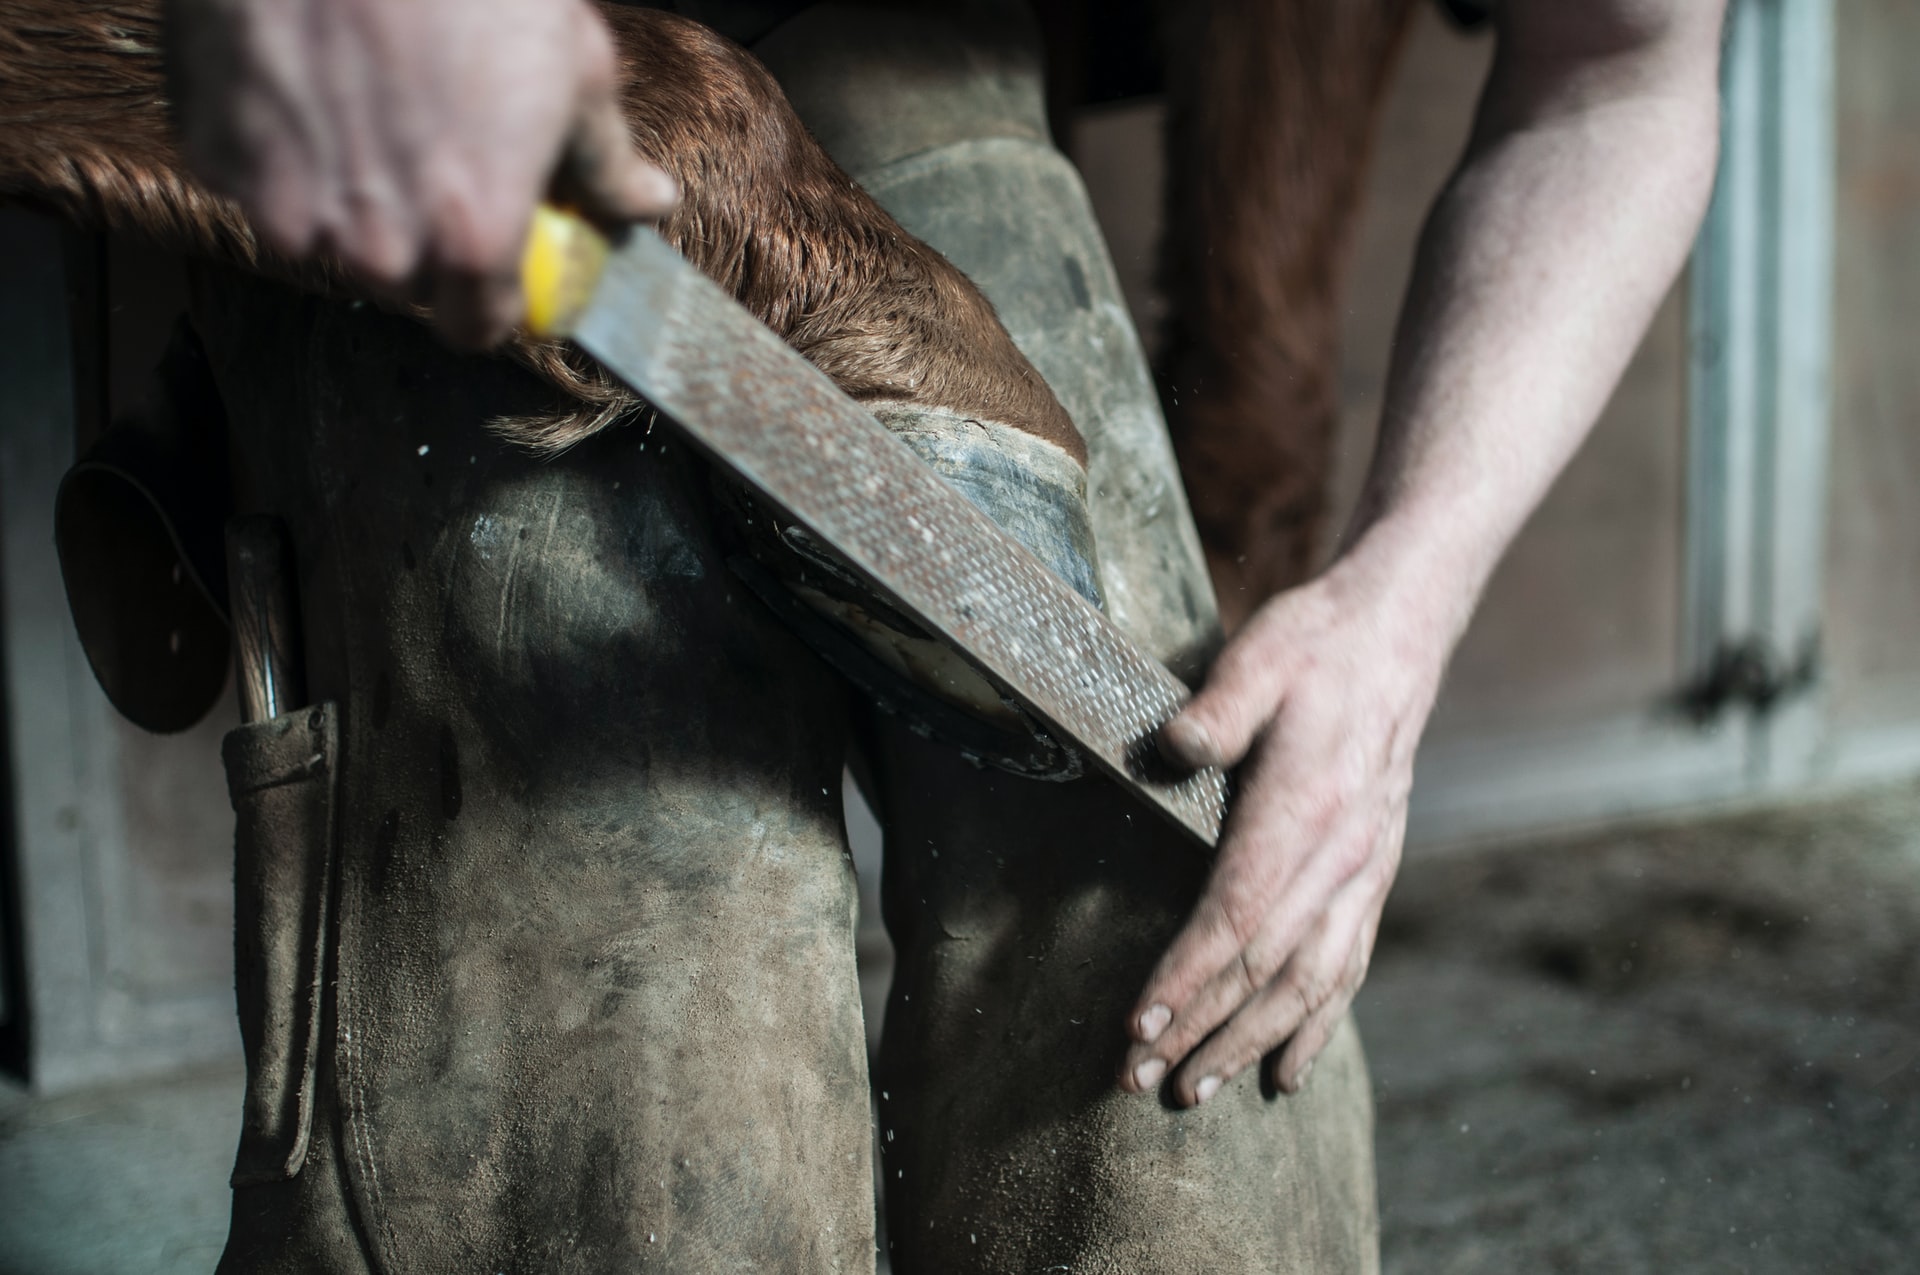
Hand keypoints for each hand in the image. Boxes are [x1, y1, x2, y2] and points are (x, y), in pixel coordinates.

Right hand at [166, 0, 677, 345]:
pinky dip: (277, 147)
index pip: (476, 329)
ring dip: (344, 197)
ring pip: (320, 238)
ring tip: (368, 109)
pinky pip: (252, 180)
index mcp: (472, 240)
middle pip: (399, 286)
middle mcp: (376, 244)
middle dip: (419, 241)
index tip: (494, 261)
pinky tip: (307, 82)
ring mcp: (285, 204)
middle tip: (432, 158)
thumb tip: (646, 202)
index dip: (489, 297)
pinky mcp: (216, 154)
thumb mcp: (575, 67)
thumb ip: (605, 159)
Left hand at [1120, 550, 1447, 1103]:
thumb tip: (1169, 748)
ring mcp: (1366, 871)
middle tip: (1140, 1081)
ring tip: (1197, 1091)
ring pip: (1310, 983)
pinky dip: (1316, 1028)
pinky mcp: (1373, 875)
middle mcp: (1345, 854)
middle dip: (1203, 1030)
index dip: (1188, 976)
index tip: (1138, 1024)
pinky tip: (1285, 1072)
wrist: (1398, 635)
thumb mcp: (1258, 657)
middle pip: (1268, 967)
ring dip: (1252, 1043)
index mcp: (1308, 806)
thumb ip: (1216, 708)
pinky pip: (1347, 968)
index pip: (1239, 914)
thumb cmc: (1314, 644)